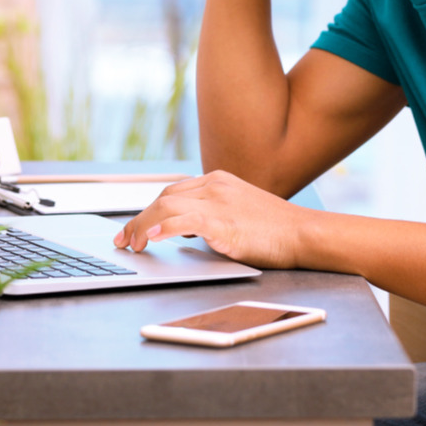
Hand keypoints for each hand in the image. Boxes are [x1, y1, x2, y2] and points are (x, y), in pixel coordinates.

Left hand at [113, 170, 305, 268]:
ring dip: (143, 225)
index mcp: (218, 181)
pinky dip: (163, 227)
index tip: (133, 228)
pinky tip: (150, 237)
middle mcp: (215, 185)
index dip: (148, 210)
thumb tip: (183, 231)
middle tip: (123, 240)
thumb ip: (211, 215)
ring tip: (132, 244)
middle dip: (138, 218)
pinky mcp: (224, 221)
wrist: (302, 233)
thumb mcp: (237, 213)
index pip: (172, 192)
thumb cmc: (274, 230)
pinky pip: (184, 220)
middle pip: (164, 197)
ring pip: (167, 206)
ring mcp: (219, 200)